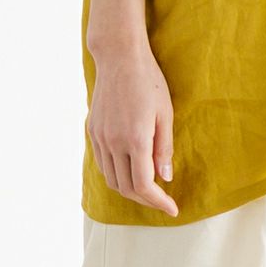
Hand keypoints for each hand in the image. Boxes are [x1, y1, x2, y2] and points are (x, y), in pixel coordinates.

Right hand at [85, 36, 178, 216]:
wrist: (119, 57)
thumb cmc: (149, 82)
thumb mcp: (165, 114)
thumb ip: (164, 149)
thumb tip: (165, 178)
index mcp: (135, 139)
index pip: (144, 185)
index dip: (158, 202)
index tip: (173, 209)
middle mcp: (113, 142)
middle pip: (126, 188)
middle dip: (146, 200)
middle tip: (163, 200)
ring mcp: (99, 137)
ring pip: (111, 179)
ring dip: (129, 190)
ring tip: (148, 189)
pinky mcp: (92, 130)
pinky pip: (102, 164)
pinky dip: (116, 174)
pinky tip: (130, 171)